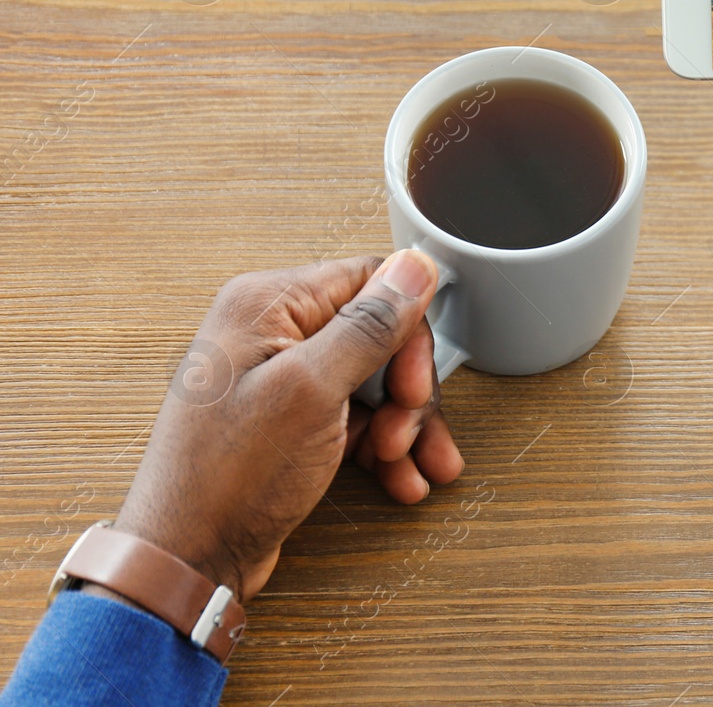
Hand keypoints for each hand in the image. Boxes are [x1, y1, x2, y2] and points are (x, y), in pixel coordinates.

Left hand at [113, 251, 464, 599]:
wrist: (186, 558)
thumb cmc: (228, 478)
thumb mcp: (311, 390)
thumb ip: (368, 324)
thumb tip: (414, 266)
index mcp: (267, 305)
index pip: (372, 282)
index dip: (407, 334)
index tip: (412, 386)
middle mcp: (271, 333)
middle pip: (380, 336)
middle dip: (406, 391)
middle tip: (404, 432)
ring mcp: (280, 377)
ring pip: (374, 380)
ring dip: (403, 424)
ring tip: (406, 463)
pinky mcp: (289, 418)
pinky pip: (355, 415)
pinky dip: (383, 447)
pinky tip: (398, 476)